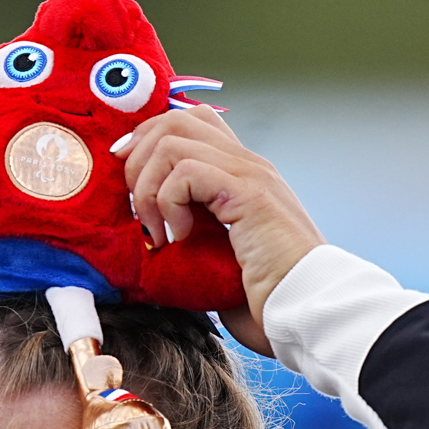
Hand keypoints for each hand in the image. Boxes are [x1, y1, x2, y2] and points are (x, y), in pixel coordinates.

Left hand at [116, 107, 324, 354]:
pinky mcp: (249, 194)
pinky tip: (178, 239)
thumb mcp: (211, 253)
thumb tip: (142, 232)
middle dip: (137, 160)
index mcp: (238, 174)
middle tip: (137, 209)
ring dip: (148, 189)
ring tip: (157, 232)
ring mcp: (251, 174)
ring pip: (173, 142)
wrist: (301, 308)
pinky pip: (186, 173)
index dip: (147, 141)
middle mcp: (247, 164)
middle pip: (177, 120)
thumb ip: (186, 228)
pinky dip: (167, 204)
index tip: (126, 184)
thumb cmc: (259, 292)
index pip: (190, 123)